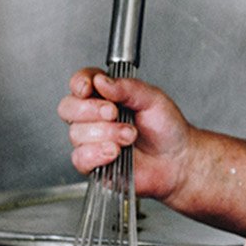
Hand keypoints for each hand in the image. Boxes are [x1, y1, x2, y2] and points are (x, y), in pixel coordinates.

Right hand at [57, 68, 196, 200]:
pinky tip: (115, 152)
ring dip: (106, 133)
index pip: (80, 82)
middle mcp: (93, 117)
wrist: (177, 159)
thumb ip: (128, 88)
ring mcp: (91, 141)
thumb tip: (102, 81)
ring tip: (130, 136)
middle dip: (91, 109)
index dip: (80, 83)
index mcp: (106, 95)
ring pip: (76, 133)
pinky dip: (98, 153)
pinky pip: (80, 158)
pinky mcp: (92, 164)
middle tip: (114, 112)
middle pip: (68, 107)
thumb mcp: (153, 99)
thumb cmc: (167, 128)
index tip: (90, 87)